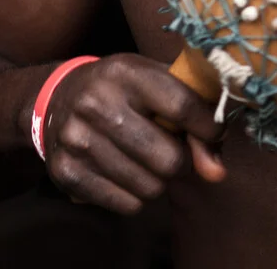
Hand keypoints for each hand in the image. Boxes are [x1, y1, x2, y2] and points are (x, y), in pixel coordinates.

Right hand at [41, 53, 225, 214]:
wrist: (59, 97)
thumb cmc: (125, 88)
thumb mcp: (158, 81)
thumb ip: (196, 116)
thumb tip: (217, 172)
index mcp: (126, 72)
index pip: (182, 107)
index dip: (208, 127)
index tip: (215, 132)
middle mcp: (97, 103)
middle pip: (168, 159)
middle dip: (182, 161)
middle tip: (175, 151)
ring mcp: (78, 139)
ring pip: (149, 187)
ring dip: (160, 180)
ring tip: (149, 160)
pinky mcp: (66, 172)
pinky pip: (126, 205)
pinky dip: (137, 196)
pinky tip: (128, 173)